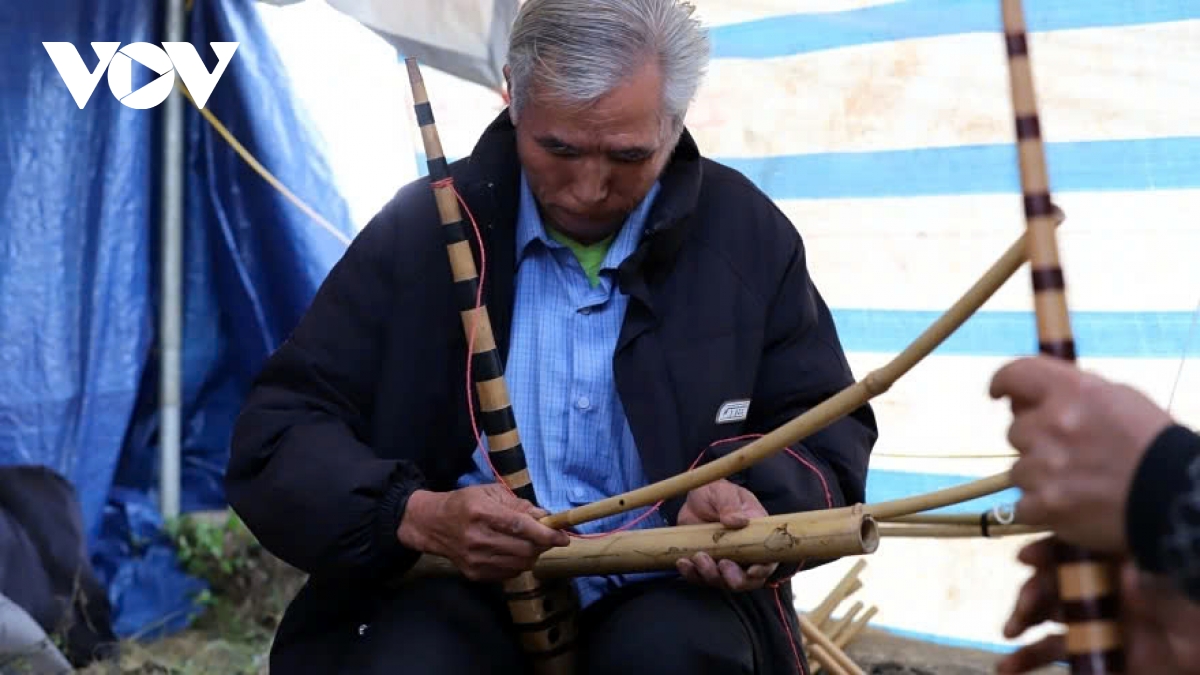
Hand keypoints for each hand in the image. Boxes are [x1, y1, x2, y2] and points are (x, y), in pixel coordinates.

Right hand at [397, 484, 568, 580]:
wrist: (432, 525)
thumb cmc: (465, 503)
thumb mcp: (490, 493)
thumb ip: (519, 504)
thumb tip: (546, 516)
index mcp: (481, 512)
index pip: (520, 526)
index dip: (545, 533)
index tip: (563, 537)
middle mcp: (478, 538)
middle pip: (524, 549)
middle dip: (542, 545)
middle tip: (547, 537)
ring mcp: (475, 560)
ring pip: (520, 564)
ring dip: (532, 555)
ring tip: (528, 544)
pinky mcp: (474, 574)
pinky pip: (509, 574)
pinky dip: (518, 564)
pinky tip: (512, 553)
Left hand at [674, 479, 776, 590]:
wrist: (695, 498)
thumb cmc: (717, 492)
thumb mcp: (723, 492)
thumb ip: (730, 505)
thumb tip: (737, 521)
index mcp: (756, 537)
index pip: (767, 560)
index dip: (763, 570)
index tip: (752, 570)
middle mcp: (743, 554)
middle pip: (746, 580)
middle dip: (735, 579)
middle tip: (722, 564)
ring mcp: (724, 561)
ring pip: (722, 581)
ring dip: (710, 575)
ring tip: (698, 557)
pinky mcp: (705, 564)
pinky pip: (699, 577)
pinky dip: (691, 574)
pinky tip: (682, 563)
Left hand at [989, 356, 1173, 552]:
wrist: (1176, 499)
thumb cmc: (1154, 446)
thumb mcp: (1120, 400)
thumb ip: (1073, 395)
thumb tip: (1028, 400)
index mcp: (1074, 391)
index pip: (1017, 373)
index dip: (1003, 382)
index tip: (999, 392)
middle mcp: (1054, 423)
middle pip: (1016, 430)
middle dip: (1036, 441)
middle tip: (1070, 454)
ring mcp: (1045, 465)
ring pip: (1018, 470)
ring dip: (1040, 476)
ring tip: (1079, 483)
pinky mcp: (1044, 504)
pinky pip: (1023, 505)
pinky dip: (1041, 509)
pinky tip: (1071, 506)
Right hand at [998, 537, 1199, 673]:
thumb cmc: (1191, 621)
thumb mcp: (1172, 600)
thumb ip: (1150, 589)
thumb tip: (1129, 576)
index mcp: (1116, 570)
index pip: (1074, 553)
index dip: (1047, 553)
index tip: (1026, 559)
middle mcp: (1099, 593)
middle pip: (1054, 585)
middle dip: (1032, 592)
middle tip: (1025, 608)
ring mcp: (1093, 625)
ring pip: (1047, 619)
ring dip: (1021, 623)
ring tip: (1008, 633)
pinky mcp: (1090, 653)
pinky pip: (1053, 653)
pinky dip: (1024, 659)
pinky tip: (1005, 667)